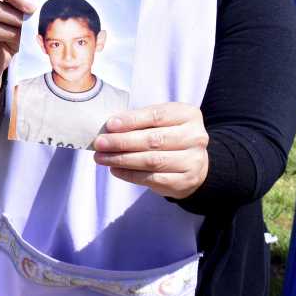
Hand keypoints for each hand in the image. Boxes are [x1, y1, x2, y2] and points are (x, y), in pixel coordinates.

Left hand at [92, 102, 209, 198]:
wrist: (193, 162)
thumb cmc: (168, 134)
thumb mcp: (160, 120)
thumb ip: (139, 120)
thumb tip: (109, 127)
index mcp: (188, 115)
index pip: (156, 116)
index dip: (131, 120)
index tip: (110, 125)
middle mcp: (195, 137)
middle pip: (153, 140)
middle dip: (121, 142)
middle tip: (99, 143)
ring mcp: (193, 161)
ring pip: (151, 161)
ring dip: (121, 159)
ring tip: (101, 157)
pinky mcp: (185, 180)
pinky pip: (152, 178)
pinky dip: (130, 174)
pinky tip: (115, 169)